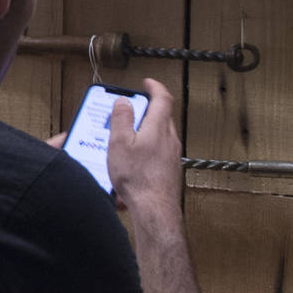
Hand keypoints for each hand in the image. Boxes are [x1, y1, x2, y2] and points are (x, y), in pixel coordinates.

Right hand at [105, 77, 182, 219]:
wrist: (154, 209)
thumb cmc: (137, 178)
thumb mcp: (120, 144)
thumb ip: (121, 119)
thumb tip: (123, 101)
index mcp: (158, 127)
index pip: (163, 98)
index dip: (155, 87)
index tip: (147, 83)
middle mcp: (170, 139)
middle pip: (162, 116)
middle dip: (147, 109)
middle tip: (130, 110)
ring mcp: (172, 155)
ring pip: (161, 134)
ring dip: (146, 130)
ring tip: (127, 138)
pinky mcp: (170, 169)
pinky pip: (160, 151)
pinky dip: (148, 147)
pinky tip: (133, 161)